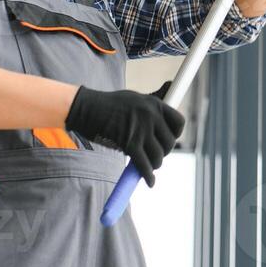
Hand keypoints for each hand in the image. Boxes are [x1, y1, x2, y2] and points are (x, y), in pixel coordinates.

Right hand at [65, 85, 185, 186]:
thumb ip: (154, 98)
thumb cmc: (110, 104)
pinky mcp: (129, 143)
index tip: (168, 140)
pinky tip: (150, 182)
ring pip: (159, 155)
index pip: (179, 122)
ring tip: (149, 166)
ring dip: (155, 164)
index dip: (176, 134)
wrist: (86, 109)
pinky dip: (148, 176)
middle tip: (155, 154)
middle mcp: (151, 115)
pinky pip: (144, 165)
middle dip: (164, 151)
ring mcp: (140, 130)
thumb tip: (172, 84)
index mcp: (154, 103)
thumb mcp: (135, 97)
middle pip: (170, 142)